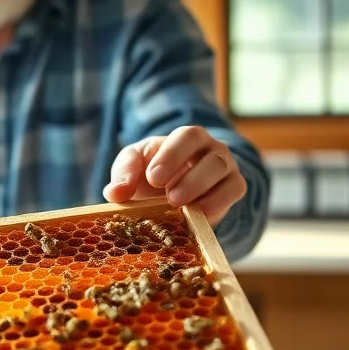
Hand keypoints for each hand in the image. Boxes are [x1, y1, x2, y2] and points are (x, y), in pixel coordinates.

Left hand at [102, 126, 246, 225]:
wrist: (176, 193)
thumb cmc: (152, 173)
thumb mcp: (133, 167)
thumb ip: (123, 175)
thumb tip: (114, 193)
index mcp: (185, 137)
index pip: (186, 136)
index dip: (172, 156)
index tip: (153, 177)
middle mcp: (210, 148)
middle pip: (212, 153)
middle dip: (191, 177)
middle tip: (170, 197)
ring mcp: (225, 167)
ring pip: (223, 172)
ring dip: (201, 189)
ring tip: (179, 204)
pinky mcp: (234, 187)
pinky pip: (234, 190)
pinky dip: (218, 202)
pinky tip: (198, 213)